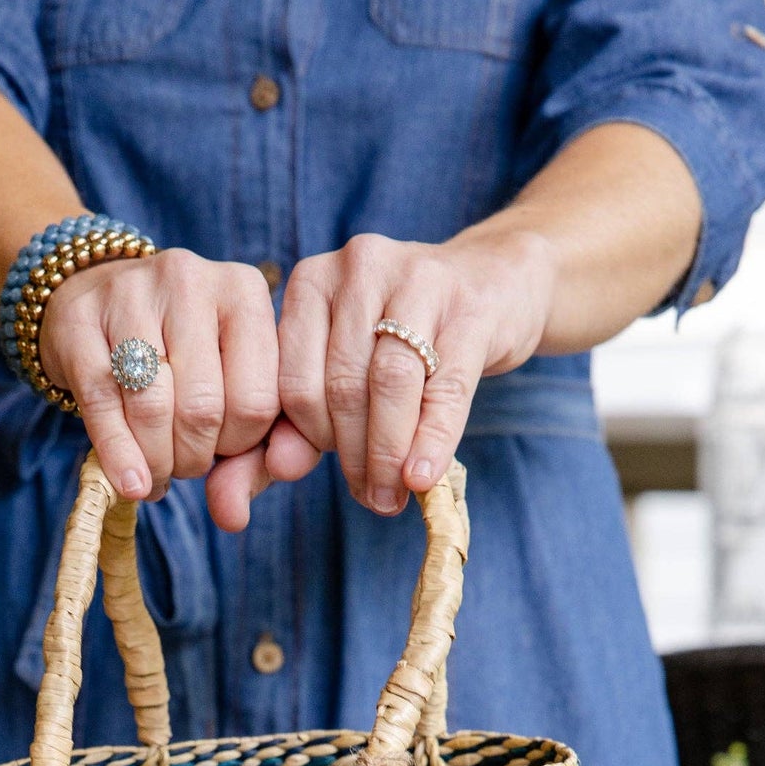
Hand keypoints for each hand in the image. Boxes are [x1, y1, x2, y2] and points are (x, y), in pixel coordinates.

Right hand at [40, 249, 280, 533]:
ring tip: (155, 473)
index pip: (258, 399)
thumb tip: (234, 519)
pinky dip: (118, 456)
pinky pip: (102, 403)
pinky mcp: (79, 319)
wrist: (94, 298)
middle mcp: (190, 279)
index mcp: (244, 291)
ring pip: (153, 407)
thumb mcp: (227, 385)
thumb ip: (249, 451)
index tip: (223, 452)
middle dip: (193, 458)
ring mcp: (130, 293)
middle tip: (184, 466)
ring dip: (156, 461)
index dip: (240, 446)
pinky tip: (129, 482)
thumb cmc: (177, 355)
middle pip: (204, 407)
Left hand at [265, 229, 557, 509]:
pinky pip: (445, 386)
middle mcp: (358, 267)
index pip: (293, 382)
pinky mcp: (470, 305)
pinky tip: (423, 476)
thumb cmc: (402, 339)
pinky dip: (432, 440)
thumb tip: (270, 475)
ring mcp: (416, 278)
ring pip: (388, 383)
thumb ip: (298, 423)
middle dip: (354, 455)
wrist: (494, 285)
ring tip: (393, 495)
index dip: (311, 441)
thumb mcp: (344, 370)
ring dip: (388, 453)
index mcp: (311, 282)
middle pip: (342, 385)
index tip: (334, 472)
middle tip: (372, 499)